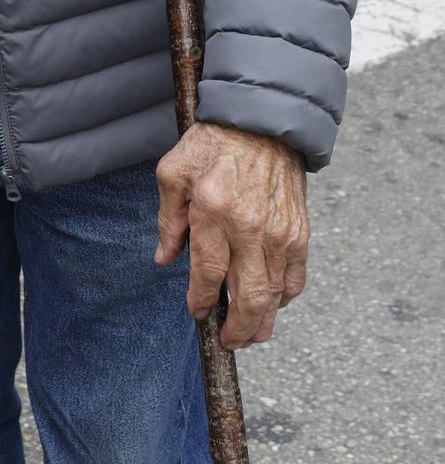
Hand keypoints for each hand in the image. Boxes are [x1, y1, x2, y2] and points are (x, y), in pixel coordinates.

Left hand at [156, 122, 308, 349]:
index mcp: (214, 211)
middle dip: (238, 328)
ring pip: (276, 295)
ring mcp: (280, 233)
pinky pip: (296, 279)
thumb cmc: (212, 145)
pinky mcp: (300, 232)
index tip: (197, 313)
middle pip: (250, 296)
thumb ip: (168, 220)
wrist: (262, 122)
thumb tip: (164, 259)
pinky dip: (285, 298)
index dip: (201, 300)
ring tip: (249, 333)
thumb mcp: (173, 173)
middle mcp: (250, 227)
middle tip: (228, 341)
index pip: (207, 272)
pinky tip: (271, 305)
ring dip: (263, 321)